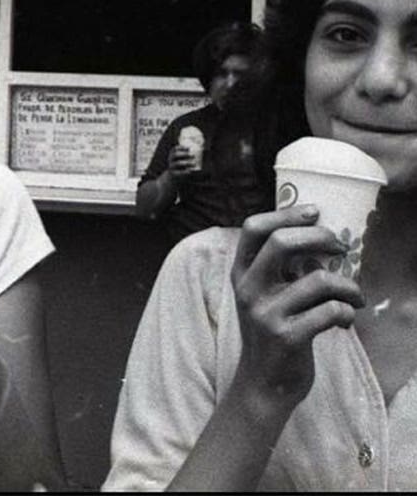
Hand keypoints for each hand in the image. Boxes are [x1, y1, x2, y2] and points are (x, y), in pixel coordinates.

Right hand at [168, 144, 197, 176]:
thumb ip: (190, 155)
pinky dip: (184, 172)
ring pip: (177, 163)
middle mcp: (170, 160)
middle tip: (193, 155)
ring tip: (194, 164)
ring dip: (186, 163)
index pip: (175, 149)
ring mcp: (171, 166)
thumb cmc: (181, 166)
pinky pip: (177, 172)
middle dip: (184, 154)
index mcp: (172, 154)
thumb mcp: (183, 160)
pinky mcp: (173, 174)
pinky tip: (189, 171)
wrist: (173, 177)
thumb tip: (202, 150)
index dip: (181, 147)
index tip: (189, 148)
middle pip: (176, 155)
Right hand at [230, 204, 364, 408]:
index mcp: (241, 274)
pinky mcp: (287, 337)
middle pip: (280, 242)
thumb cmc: (271, 332)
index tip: (314, 212)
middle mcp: (248, 289)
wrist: (263, 384)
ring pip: (318, 280)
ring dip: (348, 285)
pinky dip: (346, 312)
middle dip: (319, 237)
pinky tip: (346, 319)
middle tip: (340, 246)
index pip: (253, 228)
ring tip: (355, 294)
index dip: (284, 214)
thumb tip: (317, 237)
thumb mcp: (262, 296)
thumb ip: (277, 269)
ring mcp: (266, 314)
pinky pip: (330, 312)